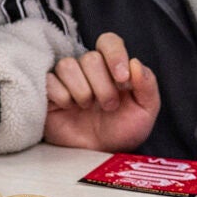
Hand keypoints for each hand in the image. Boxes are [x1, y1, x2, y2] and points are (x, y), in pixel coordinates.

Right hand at [43, 32, 160, 151]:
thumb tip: (135, 63)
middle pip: (90, 58)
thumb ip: (148, 85)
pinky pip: (49, 81)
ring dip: (82, 91)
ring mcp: (67, 80)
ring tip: (86, 107)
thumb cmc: (122, 131)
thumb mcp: (145, 111)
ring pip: (68, 65)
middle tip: (108, 105)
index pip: (109, 42)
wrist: (100, 154)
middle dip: (103, 85)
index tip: (122, 79)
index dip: (115, 55)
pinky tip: (68, 108)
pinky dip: (62, 96)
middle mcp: (89, 69)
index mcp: (112, 67)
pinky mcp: (48, 92)